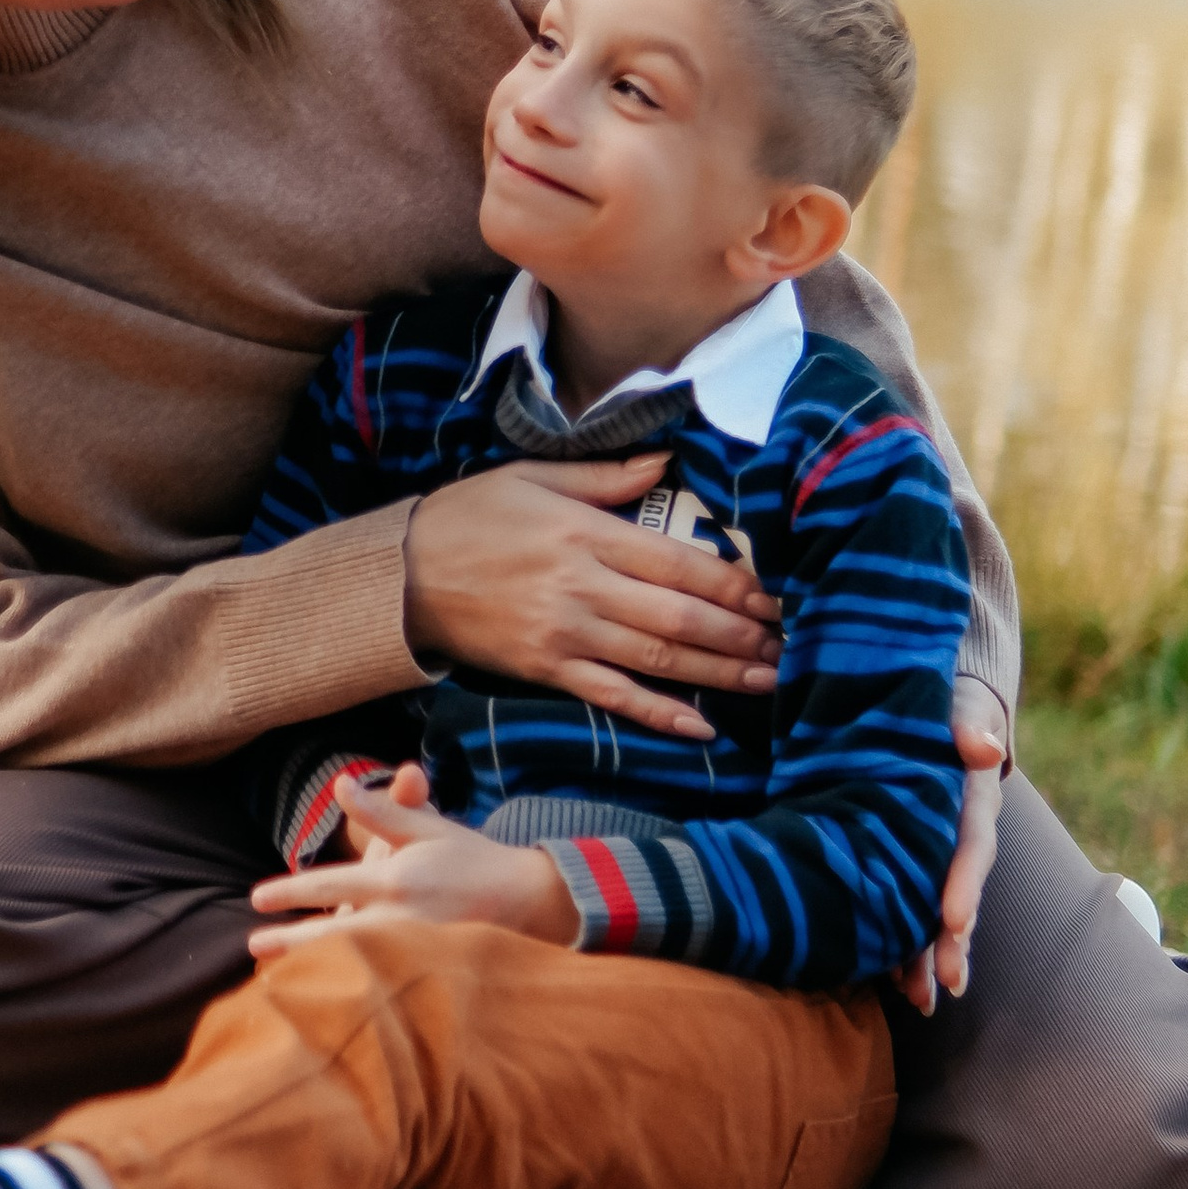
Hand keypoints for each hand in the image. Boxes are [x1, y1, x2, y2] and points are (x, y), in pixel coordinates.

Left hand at [247, 765, 580, 959]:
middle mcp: (403, 920)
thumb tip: (340, 784)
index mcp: (397, 880)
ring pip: (353, 966)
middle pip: (333, 936)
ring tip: (276, 980)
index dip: (291, 891)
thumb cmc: (472, 859)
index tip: (257, 899)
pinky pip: (379, 984)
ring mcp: (415, 954)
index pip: (333, 884)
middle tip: (254, 945)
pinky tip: (326, 997)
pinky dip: (351, 989)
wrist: (529, 903)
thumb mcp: (427, 829)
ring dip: (314, 970)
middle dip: (291, 942)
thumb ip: (382, 810)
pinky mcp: (427, 977)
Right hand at [401, 454, 781, 742]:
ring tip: (767, 678)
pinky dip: (659, 714)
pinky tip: (702, 727)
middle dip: (741, 632)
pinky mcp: (547, 670)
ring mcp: (566, 635)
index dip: (735, 582)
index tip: (776, 594)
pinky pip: (613, 697)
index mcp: (585, 534)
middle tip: (788, 643)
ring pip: (658, 658)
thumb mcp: (532, 477)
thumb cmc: (468, 516)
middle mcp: (583, 588)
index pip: (679, 562)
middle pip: (680, 616)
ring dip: (718, 672)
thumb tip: (667, 461)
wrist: (399, 576)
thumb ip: (604, 476)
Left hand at [896, 715, 1006, 1016]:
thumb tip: (984, 744)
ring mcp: (941, 852)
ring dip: (931, 955)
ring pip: (938, 910)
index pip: (973, 845)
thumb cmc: (946, 702)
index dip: (965, 883)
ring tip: (921, 1000)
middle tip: (946, 984)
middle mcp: (961, 834)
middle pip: (961, 892)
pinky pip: (913, 904)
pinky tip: (892, 982)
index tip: (954, 922)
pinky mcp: (915, 858)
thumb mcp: (960, 704)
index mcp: (972, 799)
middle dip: (953, 941)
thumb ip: (970, 722)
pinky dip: (905, 942)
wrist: (940, 707)